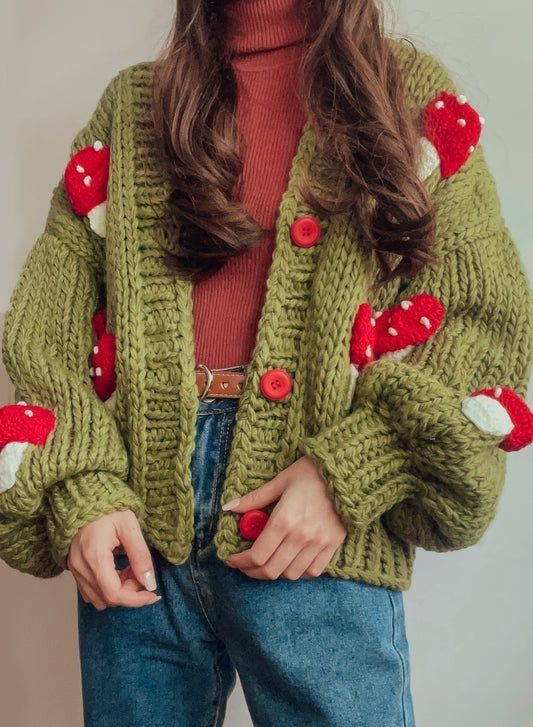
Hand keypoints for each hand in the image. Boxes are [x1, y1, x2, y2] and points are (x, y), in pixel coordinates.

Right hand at [67, 510, 160, 610]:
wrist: (85, 500)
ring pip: (99, 598)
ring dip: (118, 591)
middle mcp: (81, 567)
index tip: (153, 595)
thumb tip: (149, 583)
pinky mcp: (74, 569)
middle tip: (140, 571)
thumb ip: (140, 555)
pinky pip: (91, 591)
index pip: (114, 593)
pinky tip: (117, 570)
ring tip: (128, 569)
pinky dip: (107, 588)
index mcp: (94, 556)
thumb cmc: (108, 510)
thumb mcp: (130, 526)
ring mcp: (75, 570)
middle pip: (108, 599)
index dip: (136, 600)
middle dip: (129, 591)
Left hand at [224, 455, 346, 579]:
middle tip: (245, 566)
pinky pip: (313, 571)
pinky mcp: (332, 545)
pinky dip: (299, 573)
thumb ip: (254, 498)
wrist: (346, 472)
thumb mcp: (280, 481)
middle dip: (253, 572)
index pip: (257, 555)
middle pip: (271, 570)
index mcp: (284, 520)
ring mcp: (319, 543)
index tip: (231, 560)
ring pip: (291, 574)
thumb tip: (228, 507)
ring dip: (275, 573)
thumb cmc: (311, 473)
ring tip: (267, 563)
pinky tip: (291, 563)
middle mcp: (301, 536)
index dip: (240, 562)